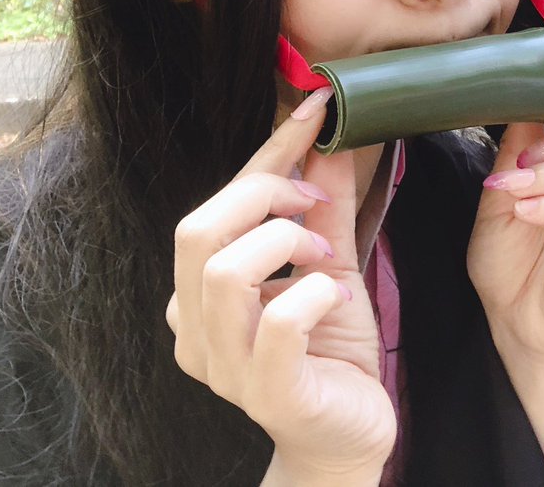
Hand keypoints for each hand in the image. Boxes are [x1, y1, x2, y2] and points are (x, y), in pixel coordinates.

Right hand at [166, 89, 393, 483]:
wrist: (347, 435)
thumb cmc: (330, 351)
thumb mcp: (331, 265)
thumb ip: (326, 209)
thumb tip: (330, 139)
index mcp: (200, 292)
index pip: (218, 205)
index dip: (268, 151)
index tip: (315, 107)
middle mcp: (196, 328)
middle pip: (199, 230)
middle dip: (267, 195)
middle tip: (316, 205)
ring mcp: (225, 366)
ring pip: (224, 272)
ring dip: (288, 244)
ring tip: (327, 260)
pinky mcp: (268, 392)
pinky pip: (278, 324)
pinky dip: (314, 293)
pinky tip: (335, 298)